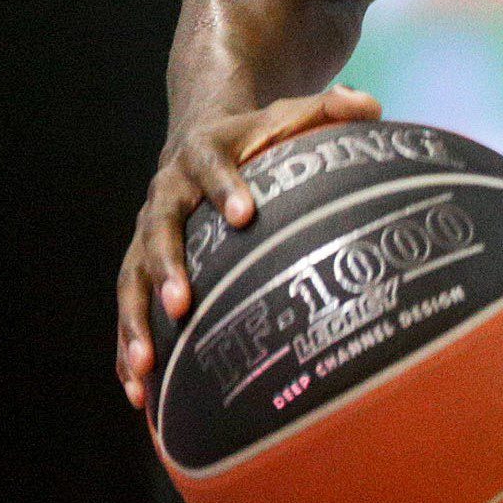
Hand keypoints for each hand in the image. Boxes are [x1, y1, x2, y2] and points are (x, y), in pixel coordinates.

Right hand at [117, 87, 383, 407]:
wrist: (199, 137)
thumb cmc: (260, 136)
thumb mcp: (293, 113)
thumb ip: (332, 108)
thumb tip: (373, 108)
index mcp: (202, 155)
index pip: (212, 168)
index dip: (227, 188)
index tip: (247, 214)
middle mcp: (166, 196)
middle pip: (158, 231)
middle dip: (167, 268)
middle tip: (184, 303)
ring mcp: (147, 235)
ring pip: (131, 281)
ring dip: (136, 323)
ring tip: (147, 367)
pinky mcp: (140, 269)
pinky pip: (129, 311)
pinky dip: (129, 349)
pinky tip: (139, 395)